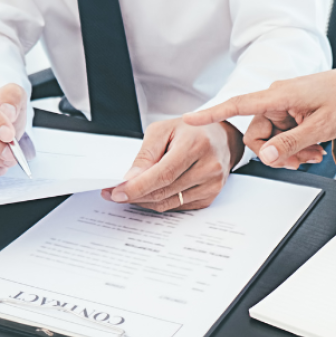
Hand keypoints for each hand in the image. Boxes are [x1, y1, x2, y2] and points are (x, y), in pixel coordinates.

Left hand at [100, 118, 244, 211]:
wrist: (220, 138)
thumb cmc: (191, 131)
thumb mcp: (163, 130)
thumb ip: (146, 155)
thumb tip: (130, 179)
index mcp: (196, 145)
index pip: (163, 174)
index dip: (138, 187)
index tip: (117, 192)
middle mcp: (209, 167)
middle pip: (164, 191)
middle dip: (135, 195)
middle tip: (114, 194)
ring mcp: (212, 185)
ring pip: (169, 203)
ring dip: (145, 201)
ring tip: (129, 193)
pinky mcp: (210, 196)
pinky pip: (178, 206)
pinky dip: (160, 202)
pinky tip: (150, 194)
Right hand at [183, 67, 335, 168]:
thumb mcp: (320, 129)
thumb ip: (290, 144)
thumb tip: (264, 158)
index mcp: (278, 95)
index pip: (237, 105)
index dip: (211, 114)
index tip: (188, 120)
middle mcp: (276, 99)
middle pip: (257, 135)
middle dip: (277, 153)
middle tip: (302, 161)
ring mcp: (283, 106)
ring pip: (271, 139)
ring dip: (291, 152)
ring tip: (316, 153)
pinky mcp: (291, 113)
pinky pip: (283, 135)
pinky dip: (297, 146)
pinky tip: (316, 149)